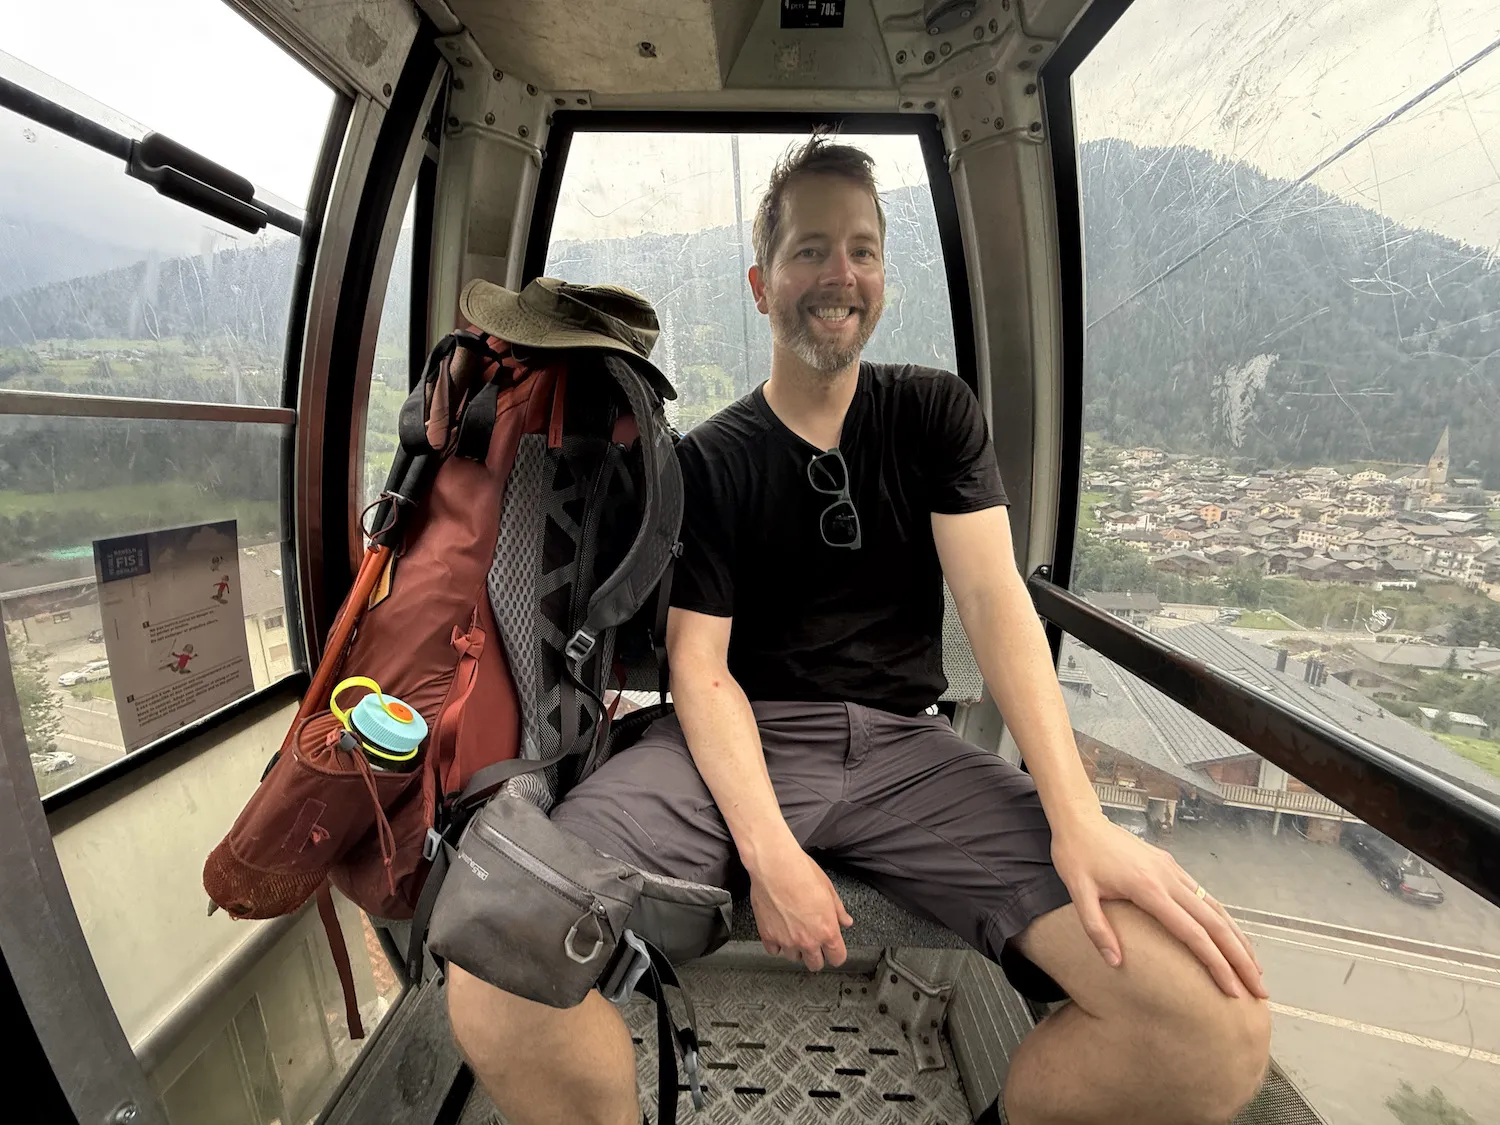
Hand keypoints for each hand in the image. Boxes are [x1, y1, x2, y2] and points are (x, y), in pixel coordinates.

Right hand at [748, 846, 852, 970]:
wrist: (775, 866)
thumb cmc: (803, 873)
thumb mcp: (829, 890)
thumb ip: (838, 911)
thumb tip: (845, 922)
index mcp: (827, 931)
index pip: (837, 958)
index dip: (836, 954)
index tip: (833, 949)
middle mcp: (807, 941)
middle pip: (815, 964)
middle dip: (816, 955)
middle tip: (813, 940)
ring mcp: (786, 940)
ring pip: (794, 957)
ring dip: (796, 948)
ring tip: (794, 931)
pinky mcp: (767, 935)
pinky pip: (774, 950)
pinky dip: (777, 944)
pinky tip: (779, 931)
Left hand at [1050, 813, 1265, 999]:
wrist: (1080, 820)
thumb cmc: (1076, 856)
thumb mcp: (1078, 893)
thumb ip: (1096, 929)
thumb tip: (1115, 963)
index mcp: (1148, 889)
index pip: (1192, 933)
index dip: (1216, 964)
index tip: (1232, 990)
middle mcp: (1169, 879)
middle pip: (1216, 923)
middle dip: (1240, 958)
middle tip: (1259, 990)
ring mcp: (1173, 871)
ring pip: (1216, 908)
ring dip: (1238, 939)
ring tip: (1254, 969)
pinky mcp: (1171, 866)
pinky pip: (1205, 896)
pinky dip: (1224, 919)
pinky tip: (1231, 936)